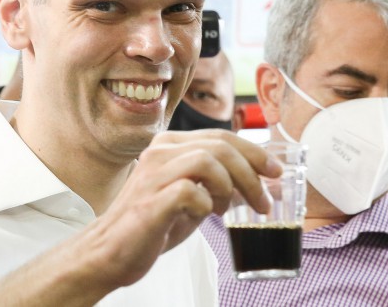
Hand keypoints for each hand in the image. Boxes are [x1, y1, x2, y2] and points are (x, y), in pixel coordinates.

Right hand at [0, 130, 280, 306]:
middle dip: (252, 173)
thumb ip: (219, 183)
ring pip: (208, 161)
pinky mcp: (151, 201)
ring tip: (232, 210)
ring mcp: (153, 174)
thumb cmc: (153, 224)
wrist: (112, 252)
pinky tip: (204, 215)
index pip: (221, 136)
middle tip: (265, 200)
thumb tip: (261, 183)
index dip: (253, 151)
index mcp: (169, 145)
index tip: (274, 171)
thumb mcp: (191, 196)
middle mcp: (160, 152)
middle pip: (220, 146)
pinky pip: (192, 191)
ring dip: (232, 187)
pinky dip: (207, 204)